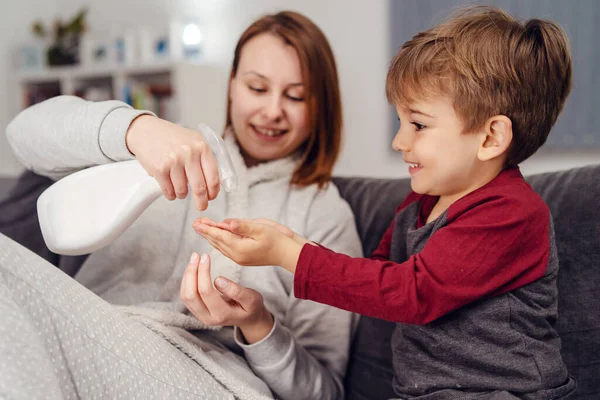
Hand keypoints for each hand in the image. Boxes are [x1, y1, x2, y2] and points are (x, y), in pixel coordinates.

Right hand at [126, 115, 219, 209]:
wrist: (147, 131)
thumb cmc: (173, 138)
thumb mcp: (194, 141)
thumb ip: (205, 158)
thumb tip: (215, 183)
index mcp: (202, 147)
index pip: (213, 176)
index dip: (214, 191)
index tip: (211, 197)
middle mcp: (189, 153)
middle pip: (200, 187)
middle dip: (201, 202)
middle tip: (201, 206)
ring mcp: (173, 160)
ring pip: (182, 191)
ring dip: (182, 195)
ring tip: (180, 188)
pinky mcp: (159, 168)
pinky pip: (169, 191)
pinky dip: (170, 194)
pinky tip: (170, 189)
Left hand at [180, 252, 273, 342]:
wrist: (249, 319)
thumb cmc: (252, 306)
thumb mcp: (251, 298)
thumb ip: (236, 291)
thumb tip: (218, 280)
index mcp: (222, 315)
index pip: (206, 292)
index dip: (203, 273)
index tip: (207, 256)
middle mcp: (208, 318)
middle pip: (190, 295)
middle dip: (191, 273)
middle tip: (197, 255)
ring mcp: (200, 316)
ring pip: (185, 296)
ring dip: (187, 275)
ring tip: (194, 258)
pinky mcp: (197, 311)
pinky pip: (186, 296)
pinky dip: (187, 280)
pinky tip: (193, 268)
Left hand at [192, 217, 307, 272]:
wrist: (289, 253)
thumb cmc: (278, 239)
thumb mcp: (261, 228)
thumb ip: (243, 225)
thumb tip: (227, 223)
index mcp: (240, 248)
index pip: (219, 235)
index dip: (207, 227)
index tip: (196, 222)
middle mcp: (237, 255)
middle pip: (217, 241)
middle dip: (206, 231)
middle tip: (195, 222)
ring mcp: (240, 258)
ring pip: (220, 246)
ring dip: (211, 236)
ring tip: (202, 227)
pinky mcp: (243, 257)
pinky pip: (226, 248)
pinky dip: (219, 240)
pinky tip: (216, 235)